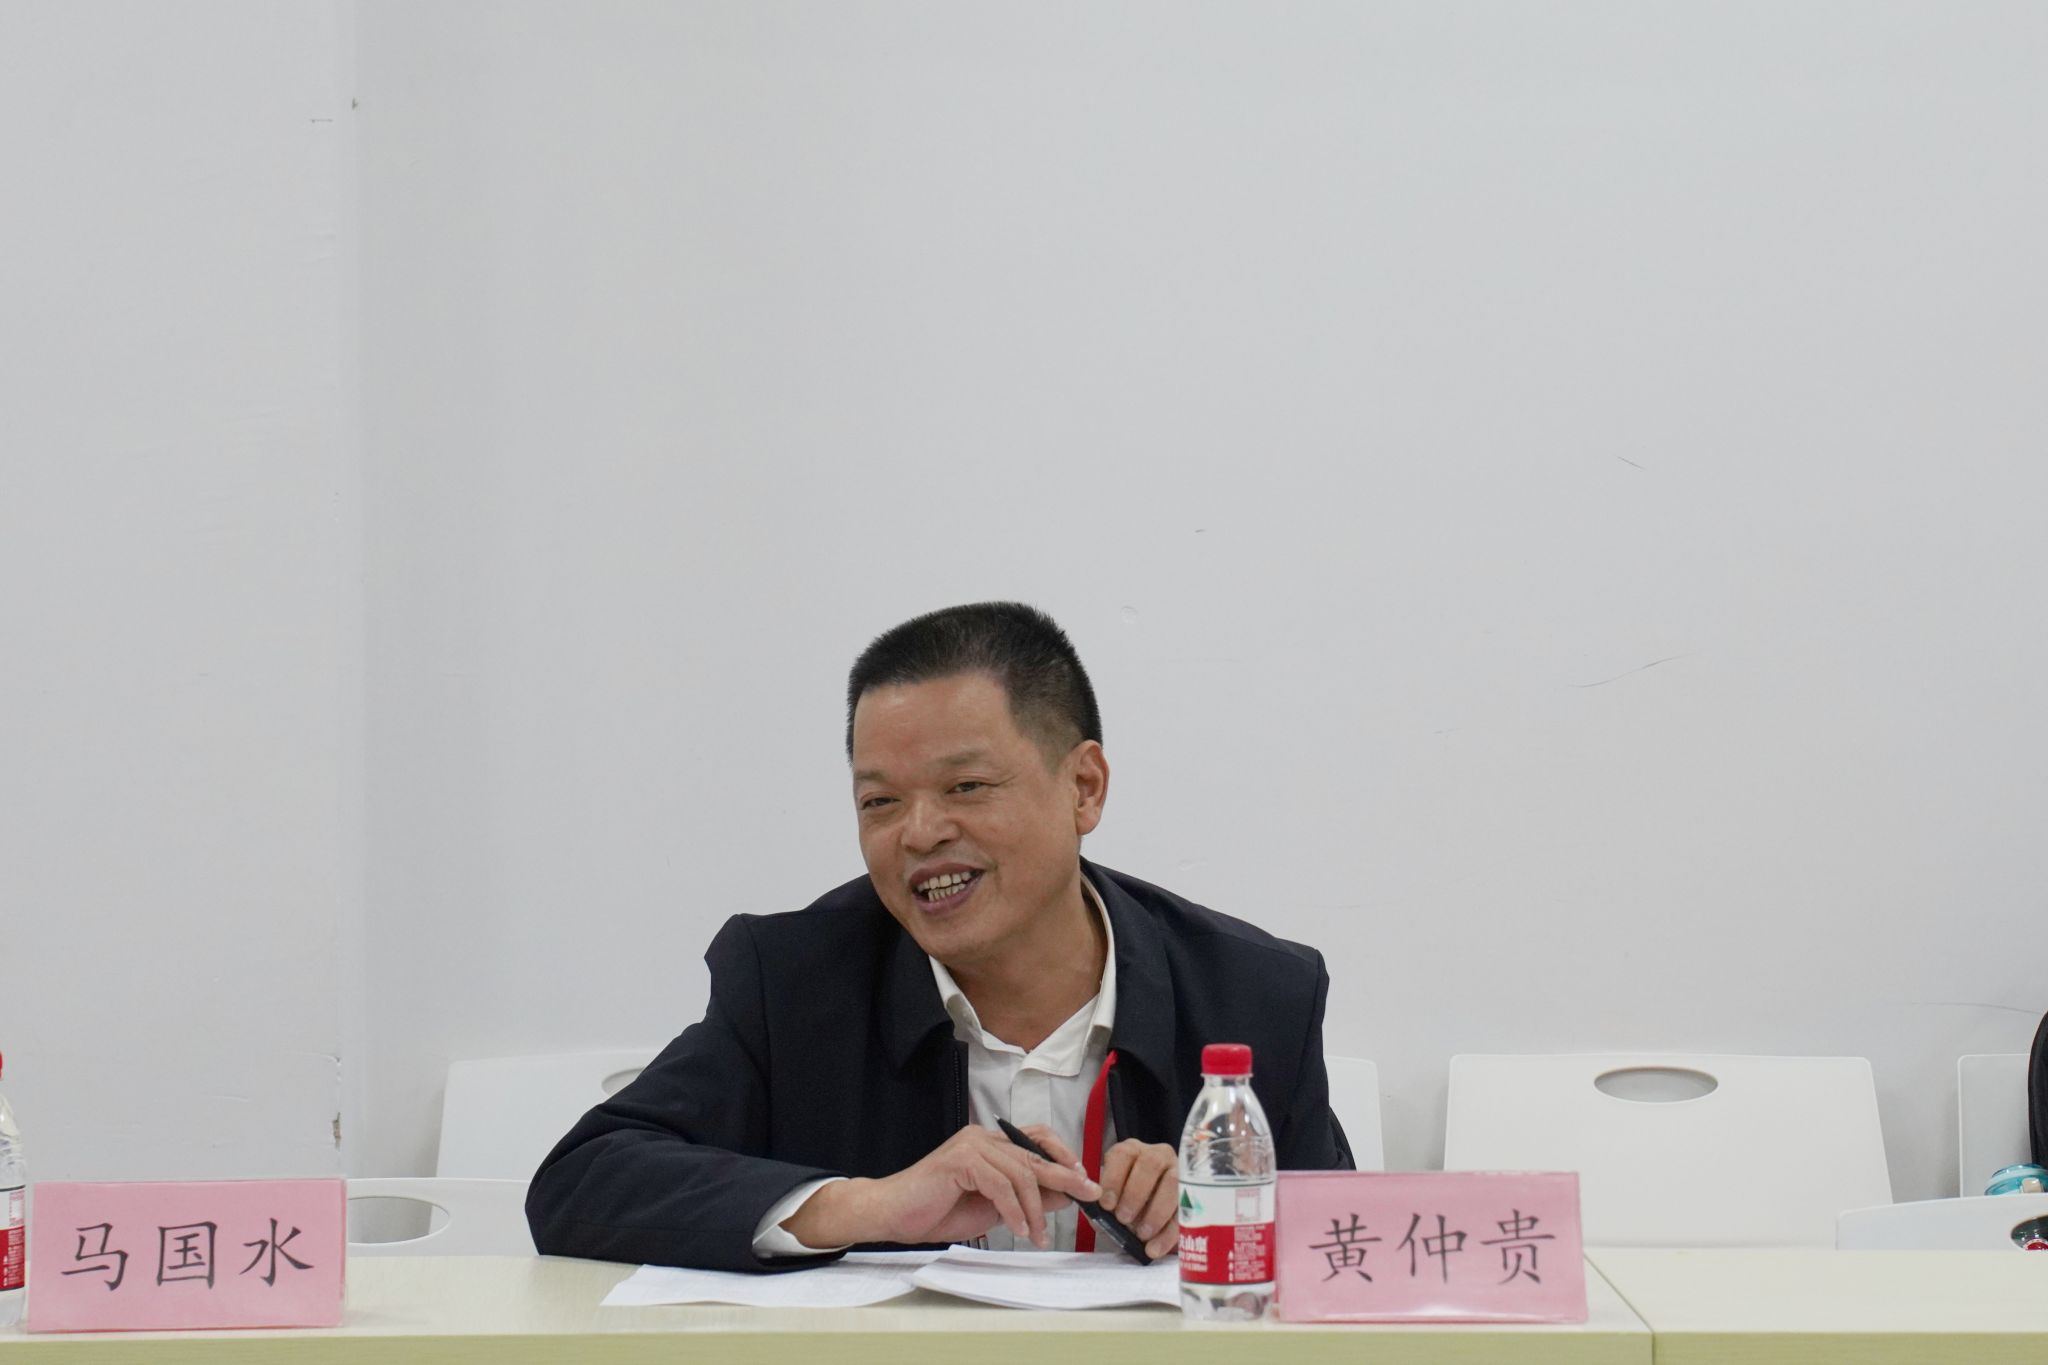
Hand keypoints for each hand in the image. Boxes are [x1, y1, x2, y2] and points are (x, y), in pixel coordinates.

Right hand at [783, 1124, 1099, 1249]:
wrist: (892, 1214)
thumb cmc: (937, 1210)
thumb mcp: (992, 1208)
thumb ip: (1024, 1198)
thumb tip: (1064, 1196)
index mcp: (990, 1144)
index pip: (1035, 1141)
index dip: (1063, 1157)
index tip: (1084, 1180)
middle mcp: (983, 1137)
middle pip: (1034, 1155)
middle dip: (1066, 1177)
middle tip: (1090, 1195)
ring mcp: (971, 1145)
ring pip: (1021, 1172)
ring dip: (1035, 1209)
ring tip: (1038, 1235)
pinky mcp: (960, 1160)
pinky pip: (1000, 1185)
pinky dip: (1014, 1210)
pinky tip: (1018, 1230)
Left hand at [1097, 1139, 1178, 1259]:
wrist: (1151, 1210)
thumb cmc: (1127, 1201)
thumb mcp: (1113, 1199)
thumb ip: (1105, 1207)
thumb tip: (1099, 1220)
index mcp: (1131, 1152)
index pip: (1123, 1155)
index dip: (1113, 1179)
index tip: (1106, 1204)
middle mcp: (1157, 1155)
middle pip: (1150, 1164)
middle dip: (1135, 1193)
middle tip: (1124, 1218)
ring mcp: (1178, 1171)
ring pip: (1173, 1184)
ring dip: (1156, 1211)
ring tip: (1142, 1234)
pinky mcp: (1193, 1196)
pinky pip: (1185, 1212)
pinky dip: (1168, 1234)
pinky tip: (1155, 1248)